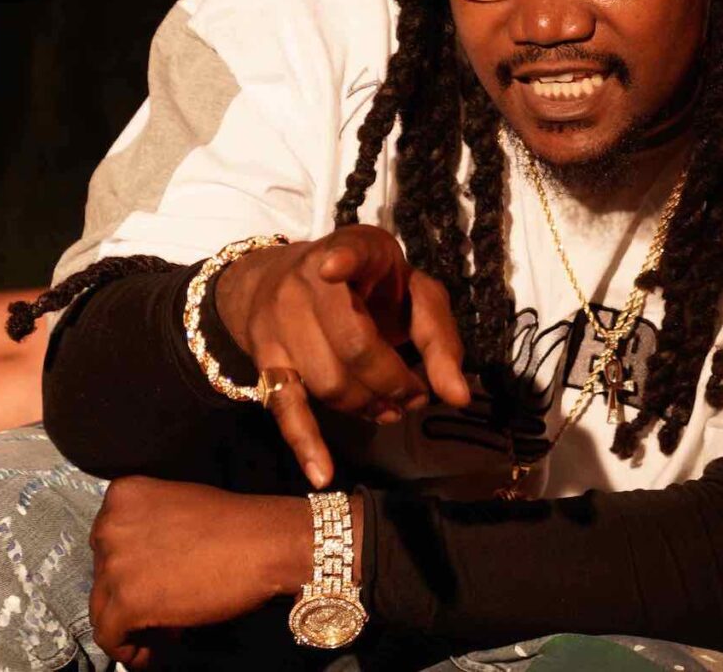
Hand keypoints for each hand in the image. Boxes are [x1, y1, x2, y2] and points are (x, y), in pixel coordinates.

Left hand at [88, 479, 309, 665]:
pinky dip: (131, 653)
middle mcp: (109, 525)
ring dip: (131, 627)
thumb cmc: (235, 527)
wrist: (264, 543)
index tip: (155, 586)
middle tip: (166, 613)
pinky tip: (154, 654)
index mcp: (121, 497)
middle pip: (102, 578)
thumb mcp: (176, 511)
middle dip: (132, 599)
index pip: (106, 547)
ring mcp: (115, 563)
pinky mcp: (127, 600)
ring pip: (102, 610)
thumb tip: (139, 577)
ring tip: (164, 636)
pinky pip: (111, 638)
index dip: (131, 572)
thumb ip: (148, 534)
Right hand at [214, 225, 470, 486]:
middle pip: (354, 345)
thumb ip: (439, 338)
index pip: (350, 252)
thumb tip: (458, 397)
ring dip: (367, 407)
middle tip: (413, 396)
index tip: (334, 267)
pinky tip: (323, 473)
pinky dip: (305, 442)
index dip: (343, 260)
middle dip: (394, 382)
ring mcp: (280, 320)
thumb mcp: (412, 293)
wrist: (288, 279)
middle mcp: (308, 279)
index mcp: (356, 250)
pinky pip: (285, 405)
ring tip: (387, 408)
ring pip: (329, 384)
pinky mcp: (264, 358)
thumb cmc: (368, 289)